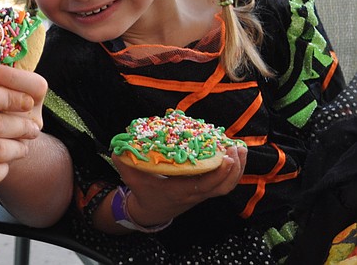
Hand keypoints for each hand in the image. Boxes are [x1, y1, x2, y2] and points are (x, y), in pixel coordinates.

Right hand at [113, 144, 246, 225]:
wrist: (150, 210)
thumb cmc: (143, 191)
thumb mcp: (131, 177)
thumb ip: (124, 162)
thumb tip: (118, 148)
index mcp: (179, 190)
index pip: (204, 184)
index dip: (217, 172)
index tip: (224, 156)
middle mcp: (195, 194)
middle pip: (222, 186)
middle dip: (232, 168)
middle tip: (235, 147)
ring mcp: (202, 193)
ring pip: (226, 186)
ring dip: (237, 169)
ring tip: (240, 148)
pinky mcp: (205, 189)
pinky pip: (223, 183)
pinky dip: (232, 171)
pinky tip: (234, 155)